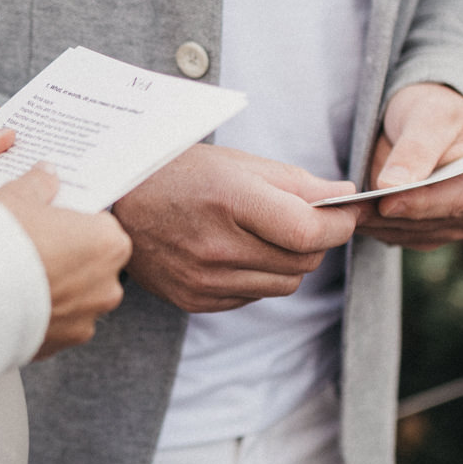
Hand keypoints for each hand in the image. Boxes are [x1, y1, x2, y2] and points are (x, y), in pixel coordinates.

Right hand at [0, 165, 131, 359]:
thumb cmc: (2, 241)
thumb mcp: (17, 196)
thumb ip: (39, 183)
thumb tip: (47, 174)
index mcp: (109, 243)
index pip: (101, 226)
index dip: (74, 222)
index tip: (50, 222)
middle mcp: (108, 286)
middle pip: (91, 265)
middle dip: (68, 258)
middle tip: (33, 248)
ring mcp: (86, 320)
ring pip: (75, 299)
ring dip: (56, 290)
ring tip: (18, 279)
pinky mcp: (62, 345)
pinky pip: (55, 324)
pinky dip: (40, 315)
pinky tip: (13, 303)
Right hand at [111, 145, 362, 312]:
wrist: (116, 202)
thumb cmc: (179, 173)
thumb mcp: (238, 163)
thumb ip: (297, 183)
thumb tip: (346, 197)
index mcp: (230, 201)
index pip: (307, 231)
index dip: (338, 225)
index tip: (346, 214)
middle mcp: (216, 246)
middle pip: (302, 261)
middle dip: (316, 241)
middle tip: (304, 220)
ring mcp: (203, 279)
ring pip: (283, 285)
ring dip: (288, 262)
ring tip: (265, 236)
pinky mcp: (194, 300)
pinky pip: (252, 297)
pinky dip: (257, 277)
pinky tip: (235, 252)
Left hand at [357, 83, 462, 249]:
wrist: (424, 121)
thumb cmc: (433, 111)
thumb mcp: (427, 116)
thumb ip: (415, 149)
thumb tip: (393, 186)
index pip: (458, 199)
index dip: (421, 203)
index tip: (385, 202)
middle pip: (433, 221)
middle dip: (391, 216)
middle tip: (349, 208)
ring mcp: (458, 224)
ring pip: (413, 234)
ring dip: (378, 225)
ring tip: (344, 210)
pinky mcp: (431, 232)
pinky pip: (401, 238)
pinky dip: (376, 228)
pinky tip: (354, 214)